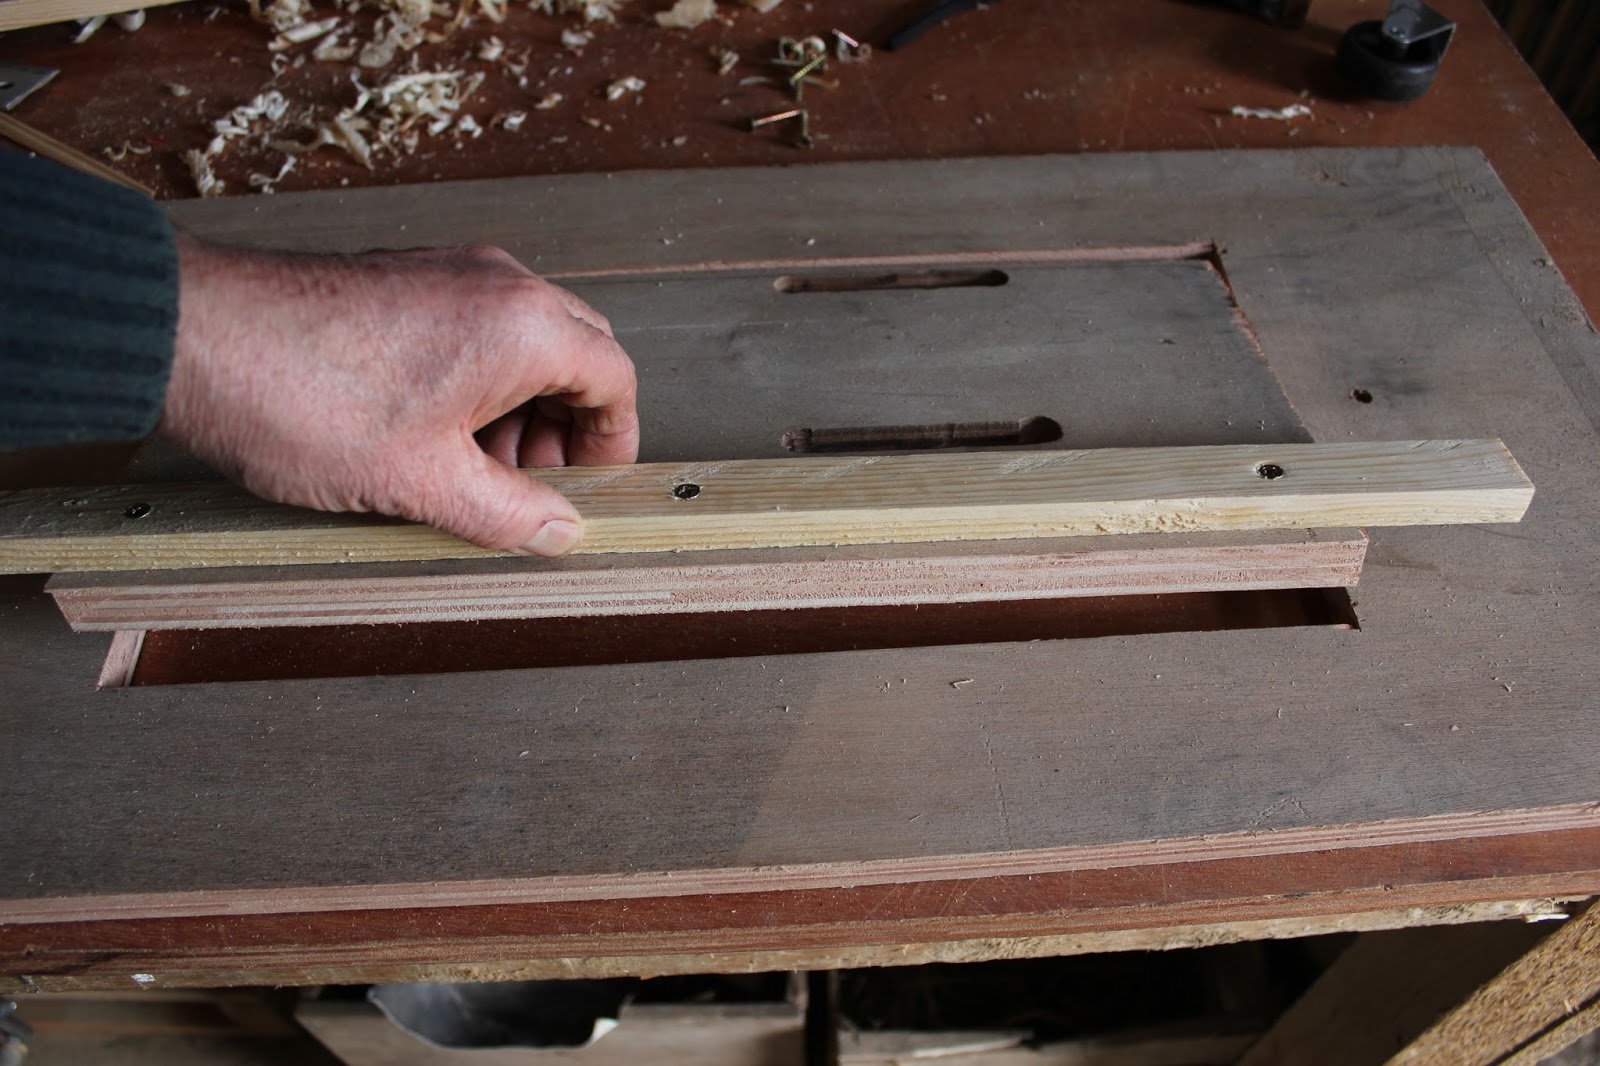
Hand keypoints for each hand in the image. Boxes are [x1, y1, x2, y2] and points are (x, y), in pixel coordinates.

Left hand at [160, 237, 638, 556]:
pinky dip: (475, 380)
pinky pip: (473, 327)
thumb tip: (558, 531)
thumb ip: (508, 513)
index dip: (612, 442)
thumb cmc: (301, 395)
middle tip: (531, 485)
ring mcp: (448, 272)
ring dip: (519, 407)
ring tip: (473, 469)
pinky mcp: (404, 277)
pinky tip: (428, 433)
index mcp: (523, 326)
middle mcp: (497, 284)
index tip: (589, 485)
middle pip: (577, 354)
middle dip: (566, 427)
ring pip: (523, 341)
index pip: (614, 379)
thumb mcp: (423, 482)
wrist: (192, 335)